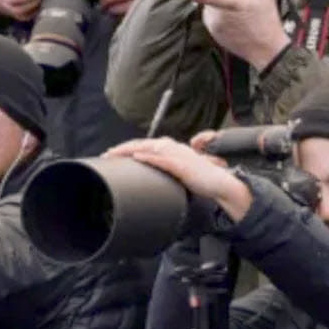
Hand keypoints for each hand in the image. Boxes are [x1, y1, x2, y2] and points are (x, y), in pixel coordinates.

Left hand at [106, 137, 251, 220]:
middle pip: (144, 144)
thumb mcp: (181, 173)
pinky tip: (137, 157)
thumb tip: (153, 178)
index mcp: (173, 149)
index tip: (114, 154)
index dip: (129, 147)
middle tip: (107, 154)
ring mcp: (178, 156)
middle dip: (123, 148)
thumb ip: (168, 170)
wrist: (221, 184)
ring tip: (114, 154)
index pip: (147, 144)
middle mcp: (174, 148)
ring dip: (130, 150)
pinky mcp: (181, 166)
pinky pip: (162, 159)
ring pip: (149, 148)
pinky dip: (149, 157)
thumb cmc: (202, 180)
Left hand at [193, 0, 289, 70]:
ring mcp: (215, 26)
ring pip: (207, 6)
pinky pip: (210, 18)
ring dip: (215, 1)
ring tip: (232, 2)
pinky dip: (217, 13)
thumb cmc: (268, 23)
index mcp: (232, 3)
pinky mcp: (214, 33)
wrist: (266, 51)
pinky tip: (231, 15)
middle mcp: (219, 15)